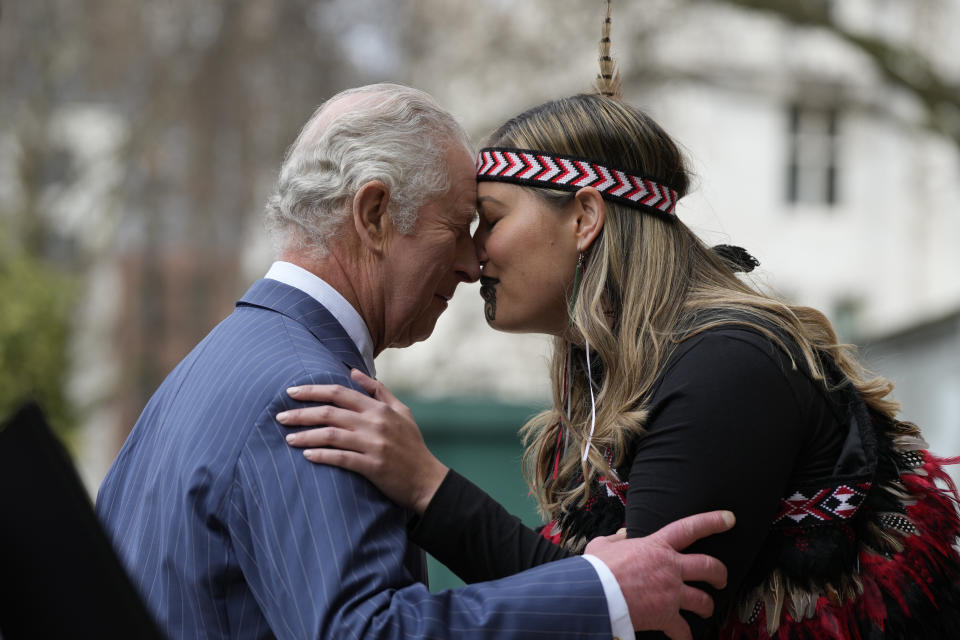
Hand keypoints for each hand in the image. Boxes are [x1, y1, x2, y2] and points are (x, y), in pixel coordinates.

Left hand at [277, 369, 448, 513]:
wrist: (427, 479)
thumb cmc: (412, 444)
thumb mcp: (401, 411)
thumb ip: (378, 391)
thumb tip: (353, 372)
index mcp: (379, 409)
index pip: (339, 393)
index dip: (313, 391)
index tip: (292, 392)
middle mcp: (375, 424)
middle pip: (330, 413)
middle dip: (301, 413)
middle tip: (280, 416)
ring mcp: (374, 445)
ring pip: (331, 435)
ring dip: (305, 435)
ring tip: (287, 438)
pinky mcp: (372, 466)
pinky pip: (341, 458)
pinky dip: (321, 455)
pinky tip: (306, 455)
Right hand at [586, 511, 733, 638]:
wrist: (596, 594)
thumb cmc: (598, 568)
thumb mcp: (604, 544)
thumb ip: (616, 539)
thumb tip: (621, 536)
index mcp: (657, 546)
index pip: (691, 528)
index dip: (713, 521)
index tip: (729, 518)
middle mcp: (671, 567)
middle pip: (709, 566)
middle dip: (720, 573)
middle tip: (721, 579)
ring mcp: (672, 593)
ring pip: (703, 600)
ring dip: (707, 606)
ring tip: (706, 610)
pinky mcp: (666, 616)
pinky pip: (683, 631)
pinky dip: (685, 637)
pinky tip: (686, 639)